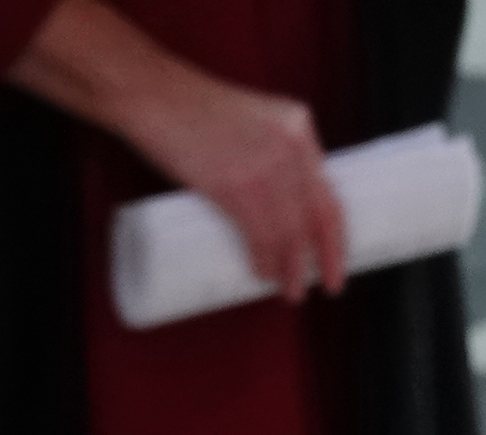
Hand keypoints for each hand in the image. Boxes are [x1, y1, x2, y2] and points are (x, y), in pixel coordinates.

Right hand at [128, 71, 348, 296]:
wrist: (148, 91)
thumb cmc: (190, 107)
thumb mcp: (249, 120)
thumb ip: (269, 153)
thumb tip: (280, 204)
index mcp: (298, 126)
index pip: (329, 191)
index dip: (335, 233)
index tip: (338, 259)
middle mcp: (290, 145)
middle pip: (317, 217)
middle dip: (324, 259)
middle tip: (327, 287)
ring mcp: (265, 166)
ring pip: (290, 233)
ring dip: (291, 269)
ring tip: (289, 290)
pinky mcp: (235, 185)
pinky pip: (261, 235)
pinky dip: (264, 260)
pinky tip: (264, 274)